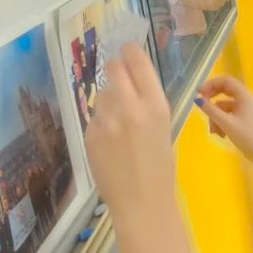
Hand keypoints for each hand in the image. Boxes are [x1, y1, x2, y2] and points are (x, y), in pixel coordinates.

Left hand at [85, 42, 174, 214]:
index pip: (136, 60)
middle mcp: (129, 106)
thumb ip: (147, 103)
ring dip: (108, 99)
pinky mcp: (89, 134)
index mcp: (155, 104)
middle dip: (115, 67)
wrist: (141, 202)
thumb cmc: (161, 168)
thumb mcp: (163, 127)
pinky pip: (94, 116)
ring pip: (101, 93)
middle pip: (113, 67)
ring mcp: (105, 120)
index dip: (130, 51)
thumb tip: (131, 83)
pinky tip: (111, 142)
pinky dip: (101, 122)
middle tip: (118, 74)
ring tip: (118, 123)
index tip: (127, 50)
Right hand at [195, 74, 252, 168]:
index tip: (198, 93)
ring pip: (227, 107)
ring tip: (214, 132)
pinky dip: (224, 122)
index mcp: (245, 97)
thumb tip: (198, 100)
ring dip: (217, 117)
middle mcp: (248, 100)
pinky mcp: (249, 119)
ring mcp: (249, 109)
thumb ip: (211, 110)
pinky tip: (221, 135)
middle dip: (212, 102)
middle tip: (201, 107)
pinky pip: (233, 115)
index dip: (211, 84)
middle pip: (226, 92)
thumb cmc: (247, 137)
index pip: (226, 81)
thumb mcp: (226, 123)